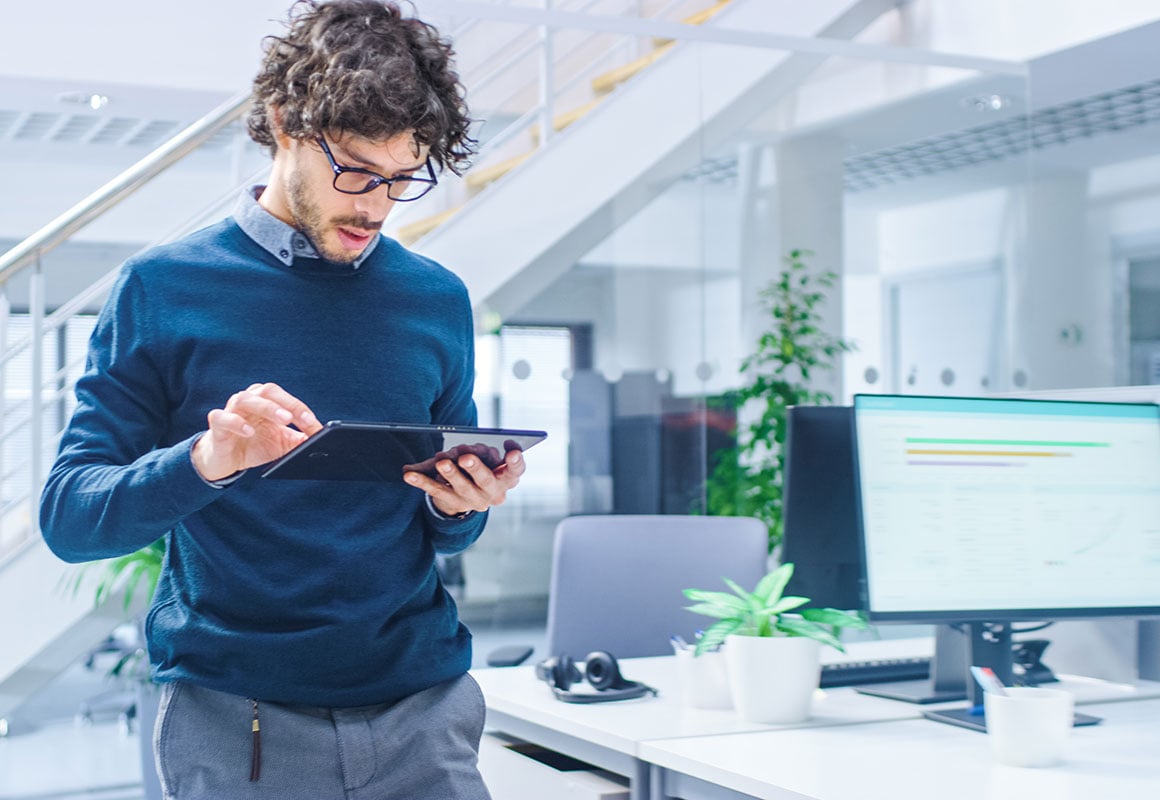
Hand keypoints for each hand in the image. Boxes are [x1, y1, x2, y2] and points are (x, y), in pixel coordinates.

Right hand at [191, 383, 322, 481]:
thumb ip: (300, 440)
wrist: (226, 459)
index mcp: (267, 401)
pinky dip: (236, 422)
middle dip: (286, 403)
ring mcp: (231, 410)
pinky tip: (249, 431)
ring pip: (245, 399)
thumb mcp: (282, 444)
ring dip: (266, 408)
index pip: (286, 398)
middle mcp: (249, 400)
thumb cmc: (255, 444)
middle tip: (297, 418)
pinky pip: (222, 417)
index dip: (300, 408)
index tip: (312, 423)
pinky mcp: (217, 424)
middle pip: (267, 391)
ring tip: (282, 420)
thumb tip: (322, 440)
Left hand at [404, 446, 525, 516]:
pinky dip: (422, 481)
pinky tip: (409, 474)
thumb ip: (480, 451)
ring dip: (451, 474)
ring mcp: (472, 500)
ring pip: (461, 486)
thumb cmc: (481, 469)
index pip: (515, 470)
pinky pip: (435, 490)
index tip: (512, 452)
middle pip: (485, 480)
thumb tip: (463, 449)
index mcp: (506, 478)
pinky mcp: (452, 502)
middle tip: (465, 457)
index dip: (515, 462)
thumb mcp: (489, 460)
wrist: (471, 497)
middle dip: (475, 468)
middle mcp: (492, 492)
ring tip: (441, 462)